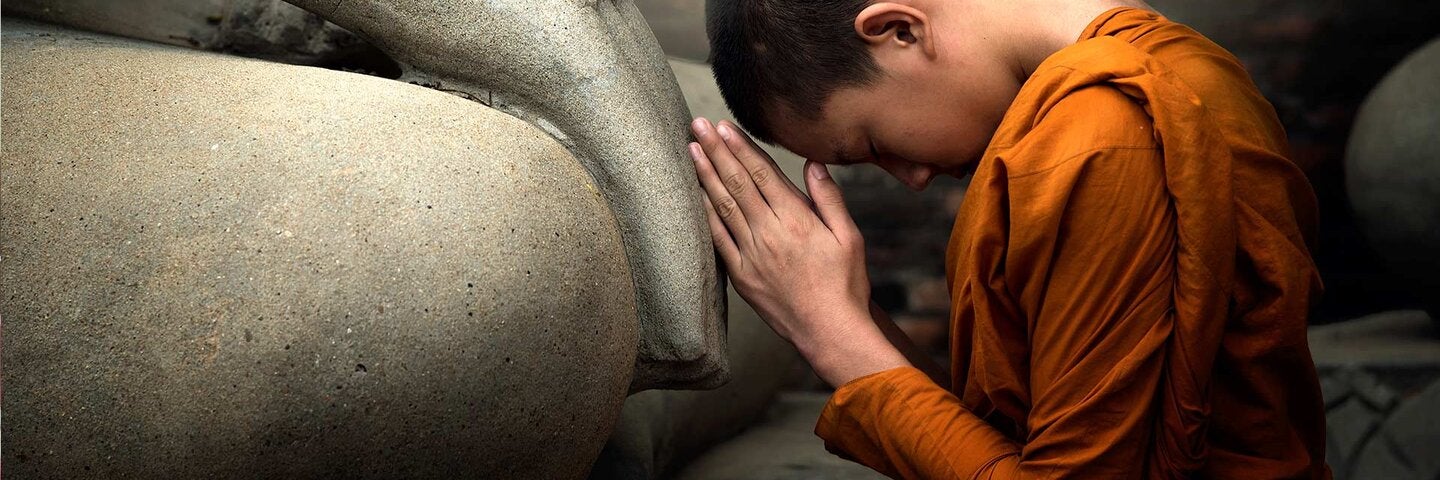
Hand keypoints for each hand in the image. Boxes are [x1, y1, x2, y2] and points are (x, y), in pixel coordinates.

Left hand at [688, 117, 907, 385]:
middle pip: (737, 183)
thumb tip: (812, 164)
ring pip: (723, 206)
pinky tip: (696, 195)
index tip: (724, 126)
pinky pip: (719, 240)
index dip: (741, 147)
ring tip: (691, 149)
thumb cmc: (846, 284)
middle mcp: (769, 234)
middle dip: (716, 150)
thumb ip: (829, 198)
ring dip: (705, 175)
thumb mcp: (849, 237)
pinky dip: (706, 215)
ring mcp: (751, 255)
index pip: (762, 173)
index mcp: (796, 220)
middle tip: (697, 125)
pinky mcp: (742, 276)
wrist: (830, 332)